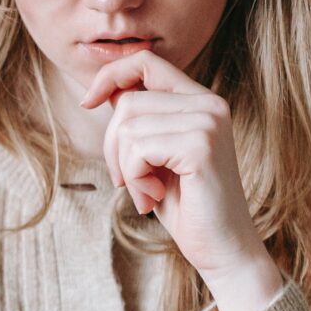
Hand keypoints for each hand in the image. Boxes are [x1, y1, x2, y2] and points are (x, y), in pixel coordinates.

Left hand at [78, 50, 286, 310]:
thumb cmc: (185, 206)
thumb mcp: (155, 155)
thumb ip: (141, 121)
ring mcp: (208, 122)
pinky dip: (135, 178)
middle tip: (130, 181)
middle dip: (113, 146)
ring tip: (148, 192)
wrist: (222, 249)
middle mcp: (209, 104)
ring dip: (126, 168)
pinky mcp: (201, 145)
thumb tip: (106, 90)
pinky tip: (154, 198)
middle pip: (128, 101)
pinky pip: (138, 149)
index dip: (110, 75)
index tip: (88, 103)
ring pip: (128, 126)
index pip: (146, 61)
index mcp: (200, 101)